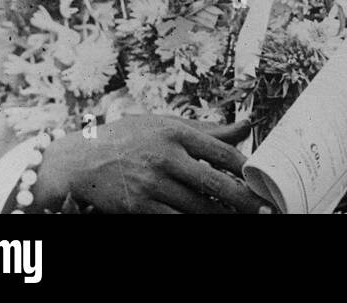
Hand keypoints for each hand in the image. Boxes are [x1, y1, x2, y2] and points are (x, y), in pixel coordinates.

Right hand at [33, 116, 268, 213]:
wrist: (80, 160)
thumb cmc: (129, 138)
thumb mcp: (166, 124)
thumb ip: (208, 128)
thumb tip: (248, 123)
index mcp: (176, 133)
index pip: (221, 151)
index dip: (246, 168)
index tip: (263, 178)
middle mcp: (165, 157)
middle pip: (215, 183)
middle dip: (244, 199)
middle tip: (266, 209)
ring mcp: (152, 184)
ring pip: (198, 207)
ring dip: (223, 216)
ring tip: (242, 218)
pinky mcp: (139, 207)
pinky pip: (175, 220)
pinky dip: (194, 223)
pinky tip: (210, 222)